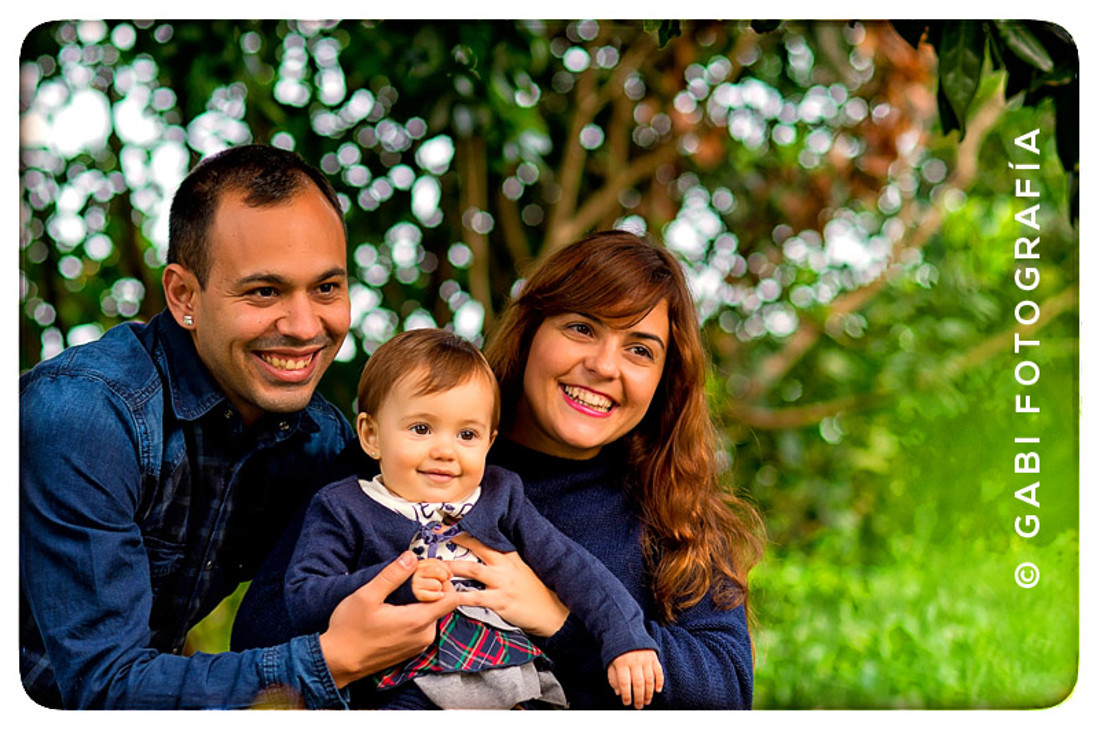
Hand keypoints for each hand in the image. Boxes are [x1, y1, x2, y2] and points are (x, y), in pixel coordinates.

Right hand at [319, 551, 460, 687]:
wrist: (338, 662)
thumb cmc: (349, 630)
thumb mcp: (367, 596)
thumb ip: (392, 575)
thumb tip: (410, 557)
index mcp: (417, 621)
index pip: (452, 598)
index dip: (445, 581)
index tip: (429, 573)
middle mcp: (424, 636)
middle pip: (442, 605)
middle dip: (432, 589)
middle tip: (411, 580)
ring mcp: (418, 645)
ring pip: (432, 615)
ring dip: (422, 603)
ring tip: (400, 596)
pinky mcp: (411, 650)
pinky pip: (423, 627)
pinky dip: (416, 616)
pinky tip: (396, 611)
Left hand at [446, 534, 569, 636]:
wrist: (553, 613)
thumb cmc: (537, 592)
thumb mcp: (523, 569)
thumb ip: (505, 561)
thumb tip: (486, 553)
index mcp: (511, 556)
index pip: (488, 537)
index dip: (469, 529)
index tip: (452, 522)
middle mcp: (506, 565)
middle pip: (477, 546)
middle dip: (456, 539)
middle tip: (437, 534)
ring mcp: (503, 583)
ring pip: (471, 569)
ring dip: (451, 566)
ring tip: (434, 565)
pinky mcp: (500, 601)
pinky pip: (474, 597)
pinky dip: (458, 597)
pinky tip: (445, 597)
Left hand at [608, 649, 663, 708]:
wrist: (626, 631)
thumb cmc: (617, 651)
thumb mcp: (611, 663)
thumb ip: (613, 678)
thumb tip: (619, 693)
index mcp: (621, 662)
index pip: (624, 682)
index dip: (626, 695)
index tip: (627, 703)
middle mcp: (634, 660)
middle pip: (638, 683)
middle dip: (639, 697)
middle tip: (639, 706)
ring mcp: (645, 658)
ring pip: (649, 679)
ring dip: (649, 693)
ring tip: (646, 701)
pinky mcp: (653, 657)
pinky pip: (659, 671)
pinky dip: (659, 682)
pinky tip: (657, 690)